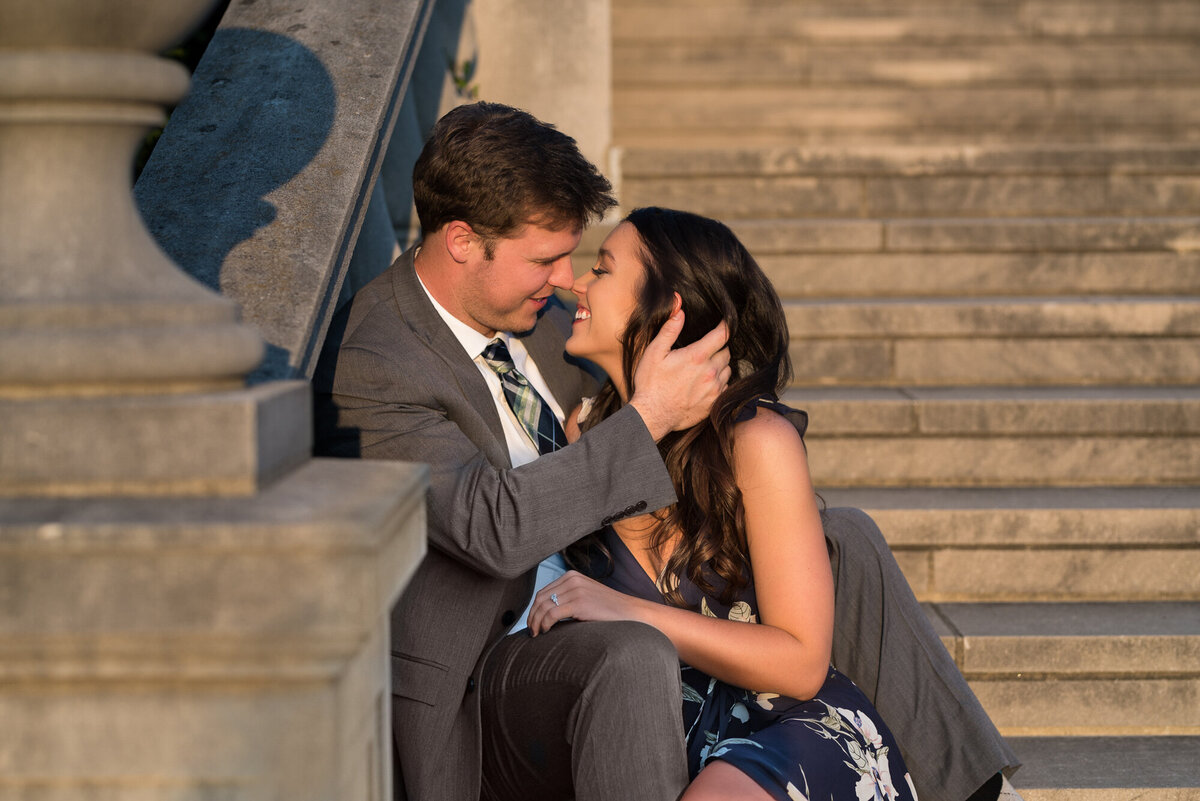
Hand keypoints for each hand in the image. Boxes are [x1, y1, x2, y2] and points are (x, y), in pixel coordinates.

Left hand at [528, 570, 643, 635]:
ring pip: (543, 607)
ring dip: (536, 622)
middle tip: (531, 632)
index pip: (543, 592)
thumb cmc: (608, 610)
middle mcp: (571, 579)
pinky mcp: (579, 603)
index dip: (534, 609)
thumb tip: (546, 614)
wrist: (631, 612)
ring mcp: (576, 590)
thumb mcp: (585, 596)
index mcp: (571, 576)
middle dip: (532, 616)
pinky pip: (552, 614)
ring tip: (537, 634)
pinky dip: (545, 624)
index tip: (532, 623)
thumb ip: (568, 598)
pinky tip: (546, 632)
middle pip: (540, 598)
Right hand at [629, 298, 731, 440]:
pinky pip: (725, 387)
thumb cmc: (651, 384)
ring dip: (719, 365)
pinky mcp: (714, 403)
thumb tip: (679, 310)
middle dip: (718, 348)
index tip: (727, 321)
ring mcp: (714, 389)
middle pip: (726, 352)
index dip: (726, 325)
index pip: (722, 335)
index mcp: (697, 356)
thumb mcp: (655, 352)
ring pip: (727, 370)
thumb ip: (669, 330)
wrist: (652, 415)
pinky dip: (719, 382)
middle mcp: (710, 372)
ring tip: (703, 367)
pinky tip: (703, 383)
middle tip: (704, 350)